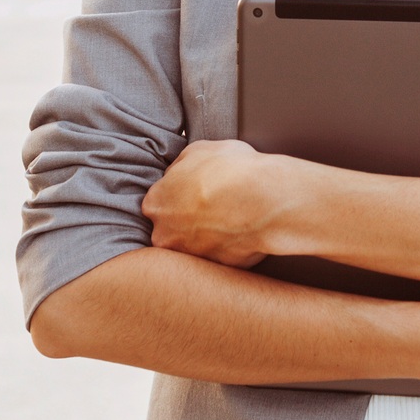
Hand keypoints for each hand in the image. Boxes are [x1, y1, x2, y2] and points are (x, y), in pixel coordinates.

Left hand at [143, 139, 294, 267]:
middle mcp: (166, 234)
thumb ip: (181, 166)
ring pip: (195, 248)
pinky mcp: (216, 269)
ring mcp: (190, 256)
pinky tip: (244, 233)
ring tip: (232, 220)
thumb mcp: (199, 150)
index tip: (196, 192)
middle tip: (213, 208)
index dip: (179, 195)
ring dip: (208, 237)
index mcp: (156, 203)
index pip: (158, 202)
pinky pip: (221, 259)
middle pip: (171, 230)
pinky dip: (230, 248)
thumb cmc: (231, 170)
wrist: (263, 200)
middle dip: (188, 221)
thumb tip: (179, 173)